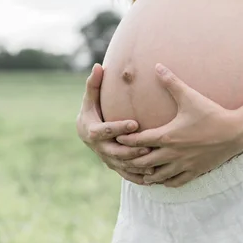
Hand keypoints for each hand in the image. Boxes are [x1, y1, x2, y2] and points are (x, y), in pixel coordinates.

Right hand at [75, 63, 154, 183]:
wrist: (87, 133)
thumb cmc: (92, 111)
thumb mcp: (90, 99)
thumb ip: (94, 84)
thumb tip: (98, 66)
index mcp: (92, 131)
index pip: (106, 131)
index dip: (119, 128)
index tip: (135, 123)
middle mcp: (99, 148)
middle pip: (115, 152)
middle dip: (132, 150)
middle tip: (149, 145)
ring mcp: (107, 159)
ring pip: (123, 166)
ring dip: (138, 165)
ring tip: (155, 161)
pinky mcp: (115, 167)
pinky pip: (128, 174)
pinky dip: (140, 177)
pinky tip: (154, 177)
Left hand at [116, 63, 242, 187]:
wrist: (236, 132)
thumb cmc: (212, 113)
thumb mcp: (190, 96)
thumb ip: (171, 82)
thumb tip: (157, 66)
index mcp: (168, 136)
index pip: (138, 141)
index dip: (125, 139)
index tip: (117, 136)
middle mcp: (172, 153)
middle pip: (142, 162)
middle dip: (130, 159)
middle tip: (121, 154)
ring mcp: (183, 165)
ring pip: (157, 176)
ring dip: (145, 172)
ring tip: (136, 168)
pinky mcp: (194, 172)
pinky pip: (174, 182)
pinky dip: (163, 181)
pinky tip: (159, 176)